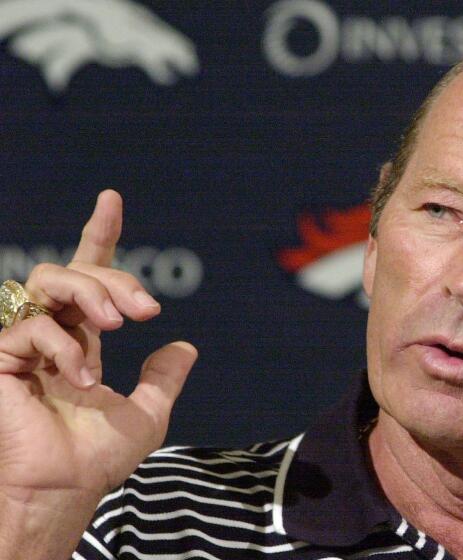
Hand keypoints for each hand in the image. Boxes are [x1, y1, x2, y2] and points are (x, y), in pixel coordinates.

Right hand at [0, 190, 196, 557]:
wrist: (67, 489)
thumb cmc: (99, 458)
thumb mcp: (147, 413)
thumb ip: (163, 377)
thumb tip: (186, 346)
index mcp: (81, 338)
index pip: (87, 274)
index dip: (99, 236)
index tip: (111, 199)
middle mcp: (52, 332)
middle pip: (74, 271)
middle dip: (114, 278)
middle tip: (147, 310)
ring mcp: (23, 340)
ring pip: (48, 279)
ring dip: (91, 293)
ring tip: (120, 325)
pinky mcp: (1, 355)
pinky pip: (33, 324)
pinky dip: (66, 346)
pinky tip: (81, 379)